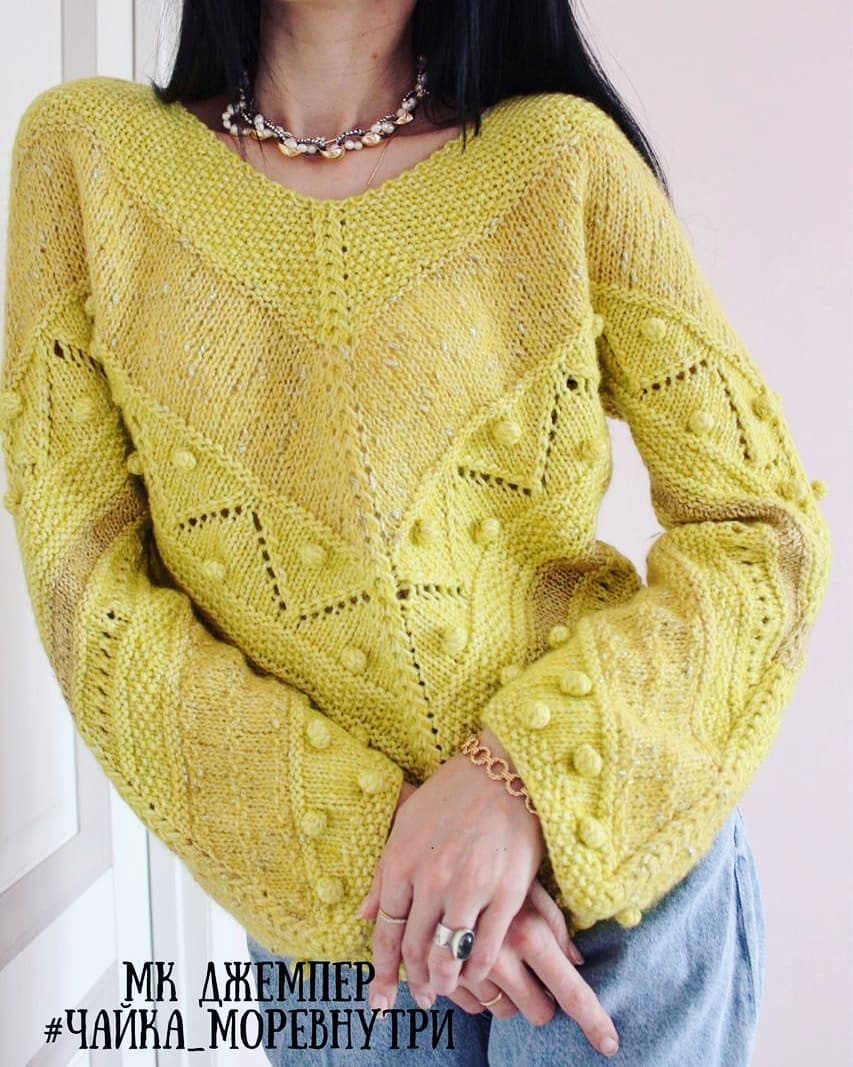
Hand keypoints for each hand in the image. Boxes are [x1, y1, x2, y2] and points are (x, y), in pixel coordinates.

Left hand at [357, 728, 545, 1013]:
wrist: (503, 769)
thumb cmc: (452, 794)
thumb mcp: (406, 824)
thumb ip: (383, 872)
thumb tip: (361, 913)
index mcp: (400, 861)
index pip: (385, 930)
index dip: (383, 969)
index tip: (381, 997)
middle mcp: (430, 880)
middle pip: (415, 947)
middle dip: (414, 980)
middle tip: (418, 998)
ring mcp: (469, 888)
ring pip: (448, 954)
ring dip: (443, 981)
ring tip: (442, 991)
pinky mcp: (506, 893)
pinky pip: (487, 947)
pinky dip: (477, 969)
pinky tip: (474, 975)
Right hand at [444, 879, 619, 1057]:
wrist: (437, 851)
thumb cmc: (495, 864)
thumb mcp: (531, 886)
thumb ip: (556, 925)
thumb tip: (576, 962)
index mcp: (529, 934)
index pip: (571, 991)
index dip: (593, 1021)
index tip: (610, 1044)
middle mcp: (500, 958)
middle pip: (538, 1011)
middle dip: (542, 1000)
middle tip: (535, 975)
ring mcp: (469, 970)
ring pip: (503, 1011)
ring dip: (508, 995)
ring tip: (501, 958)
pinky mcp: (444, 976)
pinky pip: (472, 1007)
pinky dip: (478, 993)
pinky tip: (475, 963)